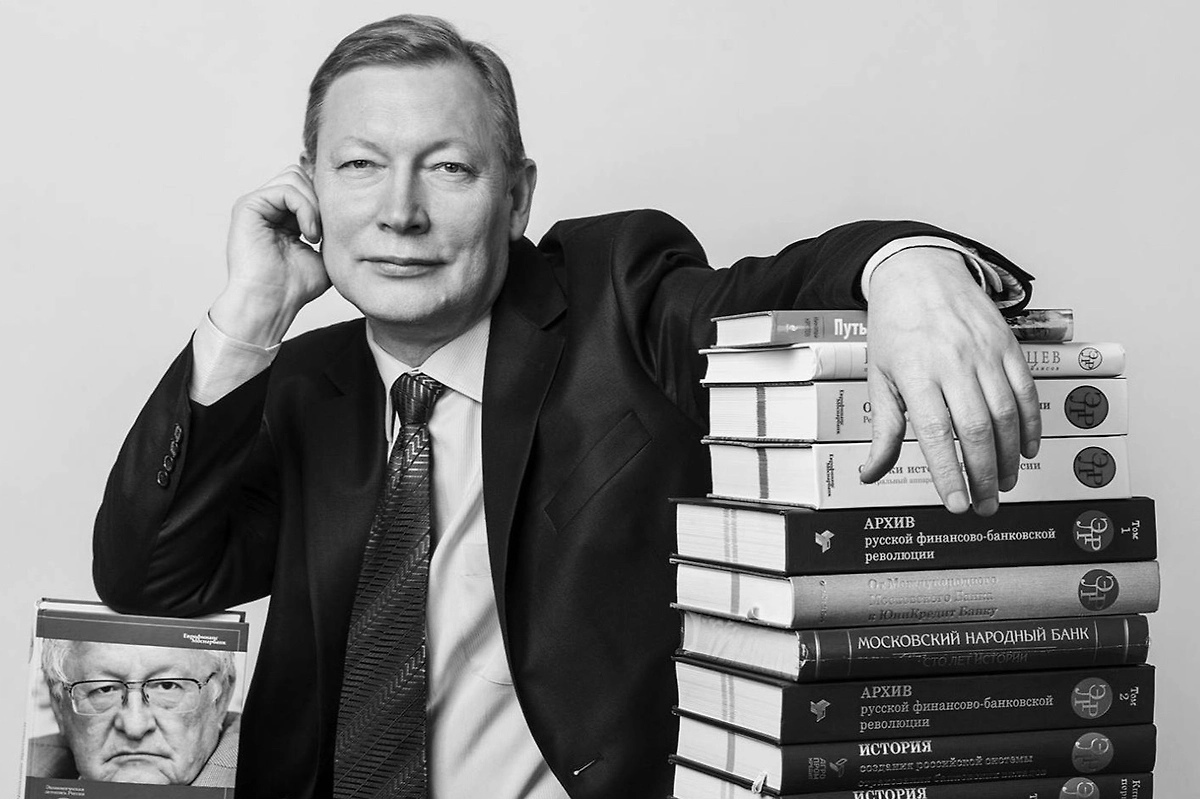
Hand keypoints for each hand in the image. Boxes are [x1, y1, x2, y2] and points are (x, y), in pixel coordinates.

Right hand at [211, 165, 331, 345]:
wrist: (272, 303)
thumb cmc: (295, 287)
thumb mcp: (325, 254)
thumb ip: (332, 230)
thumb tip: (350, 211)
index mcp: (281, 215)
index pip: (307, 185)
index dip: (326, 199)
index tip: (336, 226)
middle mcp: (266, 207)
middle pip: (301, 174)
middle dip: (320, 199)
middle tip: (324, 232)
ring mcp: (256, 204)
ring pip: (294, 176)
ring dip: (314, 204)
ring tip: (315, 235)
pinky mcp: (247, 206)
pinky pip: (285, 188)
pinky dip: (304, 208)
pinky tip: (309, 234)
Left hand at [858, 248, 1040, 515]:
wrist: (919, 271)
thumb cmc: (895, 327)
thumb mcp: (879, 375)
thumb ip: (884, 429)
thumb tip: (870, 473)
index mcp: (916, 372)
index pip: (937, 433)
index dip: (949, 472)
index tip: (956, 503)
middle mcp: (953, 362)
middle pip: (977, 429)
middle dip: (983, 474)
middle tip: (984, 505)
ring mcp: (985, 352)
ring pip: (1006, 414)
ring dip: (1009, 456)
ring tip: (1004, 484)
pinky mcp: (1008, 345)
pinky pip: (1026, 391)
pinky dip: (1030, 424)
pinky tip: (1026, 450)